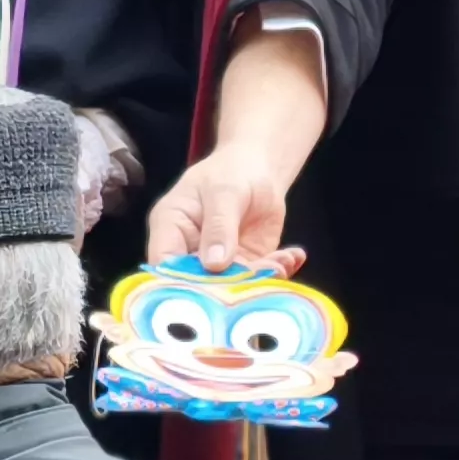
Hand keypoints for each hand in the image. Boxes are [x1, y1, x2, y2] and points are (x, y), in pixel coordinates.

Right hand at [143, 148, 309, 277]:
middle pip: (197, 284)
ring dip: (260, 279)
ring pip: (231, 286)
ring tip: (283, 262)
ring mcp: (216, 263)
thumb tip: (214, 264)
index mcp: (170, 228)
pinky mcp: (242, 266)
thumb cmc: (231, 171)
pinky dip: (276, 271)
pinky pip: (256, 278)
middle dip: (230, 286)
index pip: (164, 265)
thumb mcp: (225, 192)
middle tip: (261, 275)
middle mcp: (188, 252)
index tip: (212, 290)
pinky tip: (293, 257)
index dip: (181, 284)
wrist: (259, 169)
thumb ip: (219, 225)